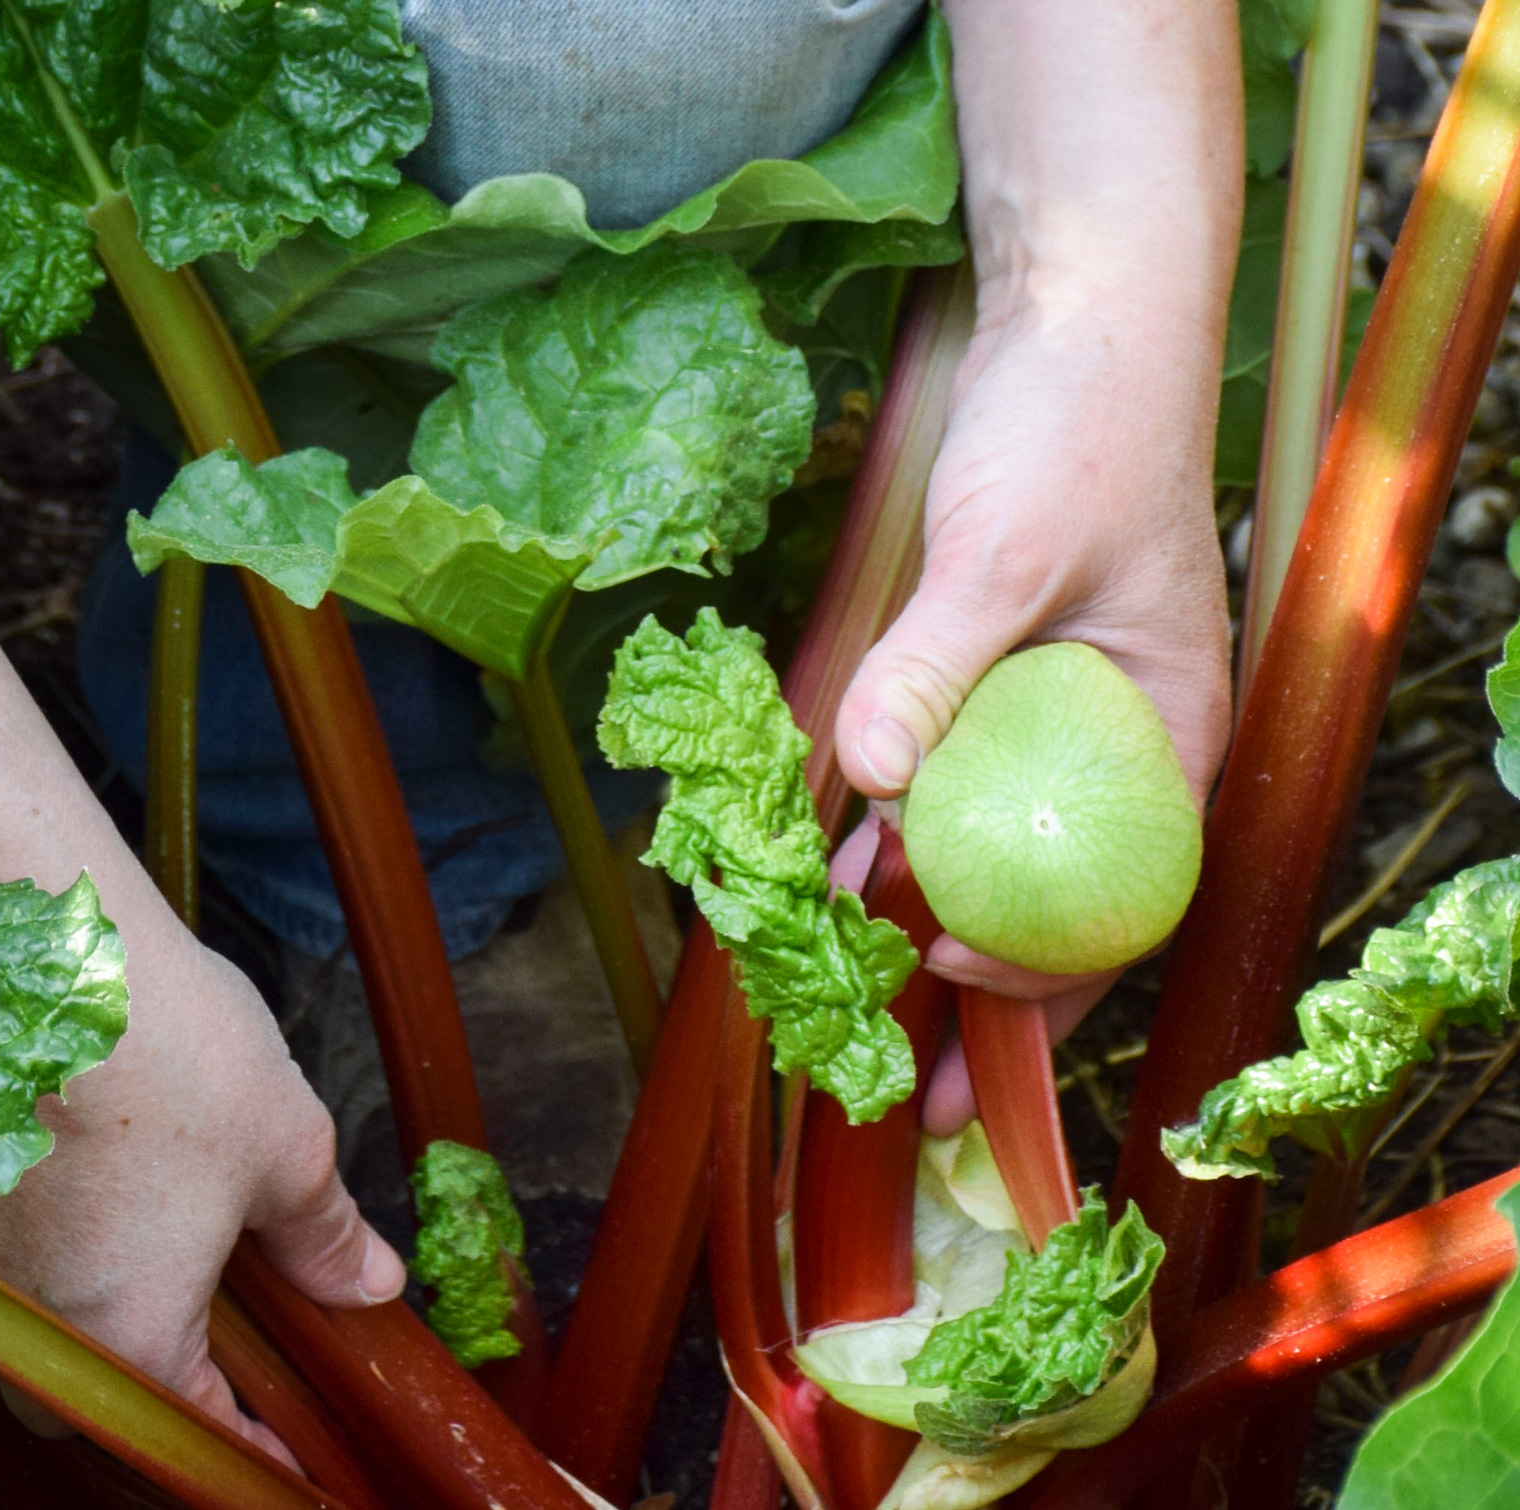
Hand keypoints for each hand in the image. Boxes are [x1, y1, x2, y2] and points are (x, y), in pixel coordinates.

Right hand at [0, 933, 404, 1458]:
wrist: (34, 939)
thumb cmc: (162, 1042)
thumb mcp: (284, 1141)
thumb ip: (321, 1232)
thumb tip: (367, 1283)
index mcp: (124, 1335)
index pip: (193, 1430)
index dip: (250, 1444)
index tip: (280, 1454)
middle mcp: (24, 1325)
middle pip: (94, 1395)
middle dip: (150, 1376)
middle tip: (210, 1331)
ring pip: (24, 1332)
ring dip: (77, 1302)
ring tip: (134, 1233)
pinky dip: (24, 1241)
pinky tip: (63, 1179)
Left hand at [832, 273, 1232, 1133]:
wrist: (1074, 323)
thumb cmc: (1076, 427)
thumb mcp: (1006, 547)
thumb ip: (938, 661)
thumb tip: (872, 779)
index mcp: (1167, 734)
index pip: (1117, 896)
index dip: (1037, 965)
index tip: (941, 978)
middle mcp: (1118, 746)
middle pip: (1055, 903)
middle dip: (983, 998)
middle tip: (908, 1093)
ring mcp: (1056, 718)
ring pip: (993, 854)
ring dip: (924, 923)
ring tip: (850, 1001)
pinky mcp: (996, 683)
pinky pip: (951, 786)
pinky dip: (900, 833)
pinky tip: (836, 872)